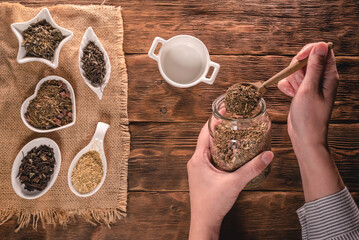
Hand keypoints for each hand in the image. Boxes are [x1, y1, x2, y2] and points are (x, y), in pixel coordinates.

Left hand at [187, 122, 272, 239]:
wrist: (204, 222)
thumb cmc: (212, 204)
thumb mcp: (234, 183)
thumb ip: (252, 168)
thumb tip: (268, 155)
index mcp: (198, 158)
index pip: (205, 132)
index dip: (215, 119)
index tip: (225, 109)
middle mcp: (195, 161)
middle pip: (207, 138)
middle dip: (220, 127)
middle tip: (233, 118)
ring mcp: (198, 168)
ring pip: (209, 147)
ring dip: (221, 139)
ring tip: (234, 130)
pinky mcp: (203, 174)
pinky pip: (211, 156)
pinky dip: (220, 150)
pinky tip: (232, 151)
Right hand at [278, 42, 338, 148]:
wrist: (304, 136)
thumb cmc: (309, 116)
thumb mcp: (310, 89)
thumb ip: (314, 66)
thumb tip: (322, 45)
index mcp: (329, 75)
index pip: (322, 51)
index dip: (309, 51)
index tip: (298, 60)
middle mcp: (321, 78)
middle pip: (306, 60)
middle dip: (296, 69)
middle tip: (298, 84)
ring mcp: (310, 85)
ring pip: (295, 70)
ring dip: (291, 80)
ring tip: (295, 93)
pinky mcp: (301, 91)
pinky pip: (290, 81)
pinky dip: (287, 87)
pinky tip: (290, 96)